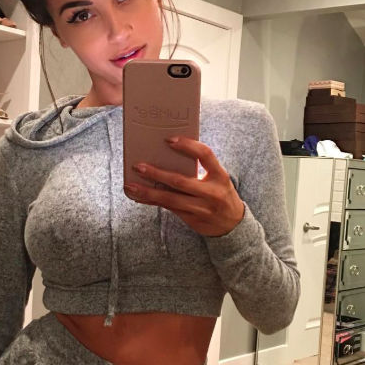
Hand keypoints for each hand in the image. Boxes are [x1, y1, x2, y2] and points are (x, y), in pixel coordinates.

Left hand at [126, 136, 244, 236]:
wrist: (233, 225)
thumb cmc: (221, 194)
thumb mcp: (218, 179)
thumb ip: (201, 168)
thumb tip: (168, 155)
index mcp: (220, 176)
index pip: (205, 155)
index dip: (188, 146)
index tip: (169, 140)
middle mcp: (212, 193)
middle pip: (180, 181)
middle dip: (157, 174)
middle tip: (138, 166)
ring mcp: (201, 208)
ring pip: (170, 199)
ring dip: (148, 192)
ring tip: (131, 185)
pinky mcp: (192, 219)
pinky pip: (168, 209)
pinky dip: (152, 202)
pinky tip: (139, 197)